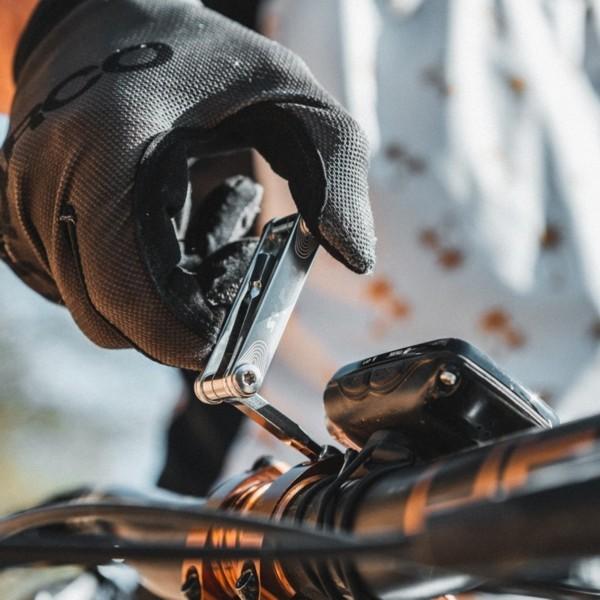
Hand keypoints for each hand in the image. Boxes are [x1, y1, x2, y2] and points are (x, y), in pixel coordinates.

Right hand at [0, 0, 374, 369]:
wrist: (107, 22)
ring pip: (97, 309)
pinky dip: (131, 280)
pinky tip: (162, 225)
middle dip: (181, 316)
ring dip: (160, 294)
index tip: (234, 333)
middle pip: (113, 318)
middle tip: (235, 254)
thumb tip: (355, 259)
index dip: (183, 332)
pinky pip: (81, 287)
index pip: (128, 288)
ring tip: (200, 217)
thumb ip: (333, 174)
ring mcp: (25, 207)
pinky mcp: (24, 220)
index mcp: (109, 148)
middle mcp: (48, 185)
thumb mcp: (291, 95)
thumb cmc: (204, 57)